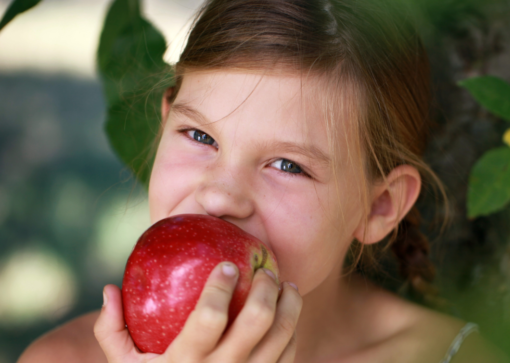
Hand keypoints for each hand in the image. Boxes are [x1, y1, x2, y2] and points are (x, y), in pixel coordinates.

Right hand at [94, 263, 301, 362]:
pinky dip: (292, 328)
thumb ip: (112, 330)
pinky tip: (288, 311)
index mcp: (185, 362)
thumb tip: (109, 288)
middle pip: (256, 320)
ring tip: (285, 284)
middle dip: (265, 286)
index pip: (210, 316)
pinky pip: (289, 353)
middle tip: (264, 271)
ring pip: (282, 334)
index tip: (227, 265)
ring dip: (290, 303)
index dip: (221, 286)